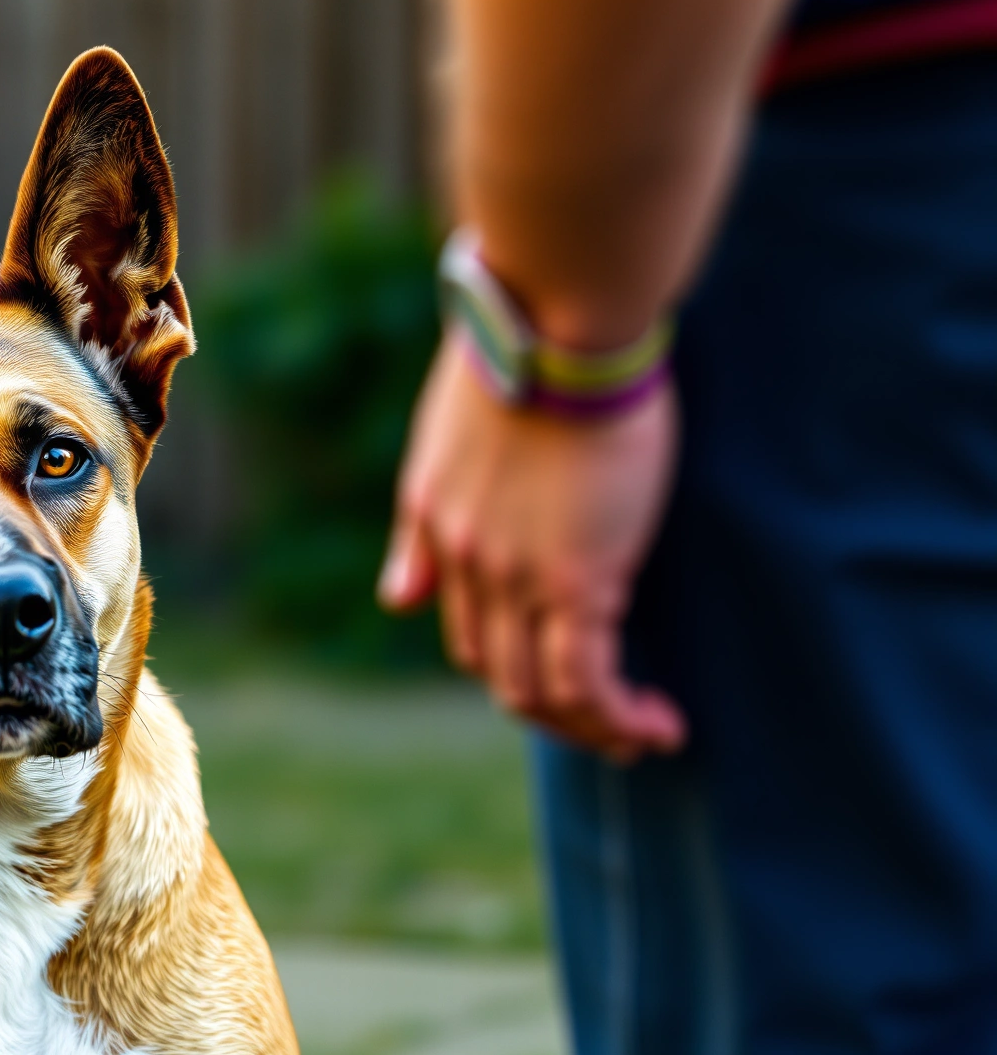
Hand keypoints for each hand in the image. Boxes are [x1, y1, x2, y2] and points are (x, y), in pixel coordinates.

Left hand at [378, 328, 685, 761]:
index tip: (560, 674)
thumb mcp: (444, 440)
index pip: (464, 626)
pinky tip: (658, 721)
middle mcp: (465, 563)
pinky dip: (617, 716)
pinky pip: (585, 681)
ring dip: (590, 727)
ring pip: (538, 691)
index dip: (509, 663)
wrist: (555, 320)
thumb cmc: (523, 350)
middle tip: (609, 721)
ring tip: (641, 734)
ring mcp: (516, 577)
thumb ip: (420, 527)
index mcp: (434, 525)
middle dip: (551, 710)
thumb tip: (396, 601)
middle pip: (497, 671)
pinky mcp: (576, 580)